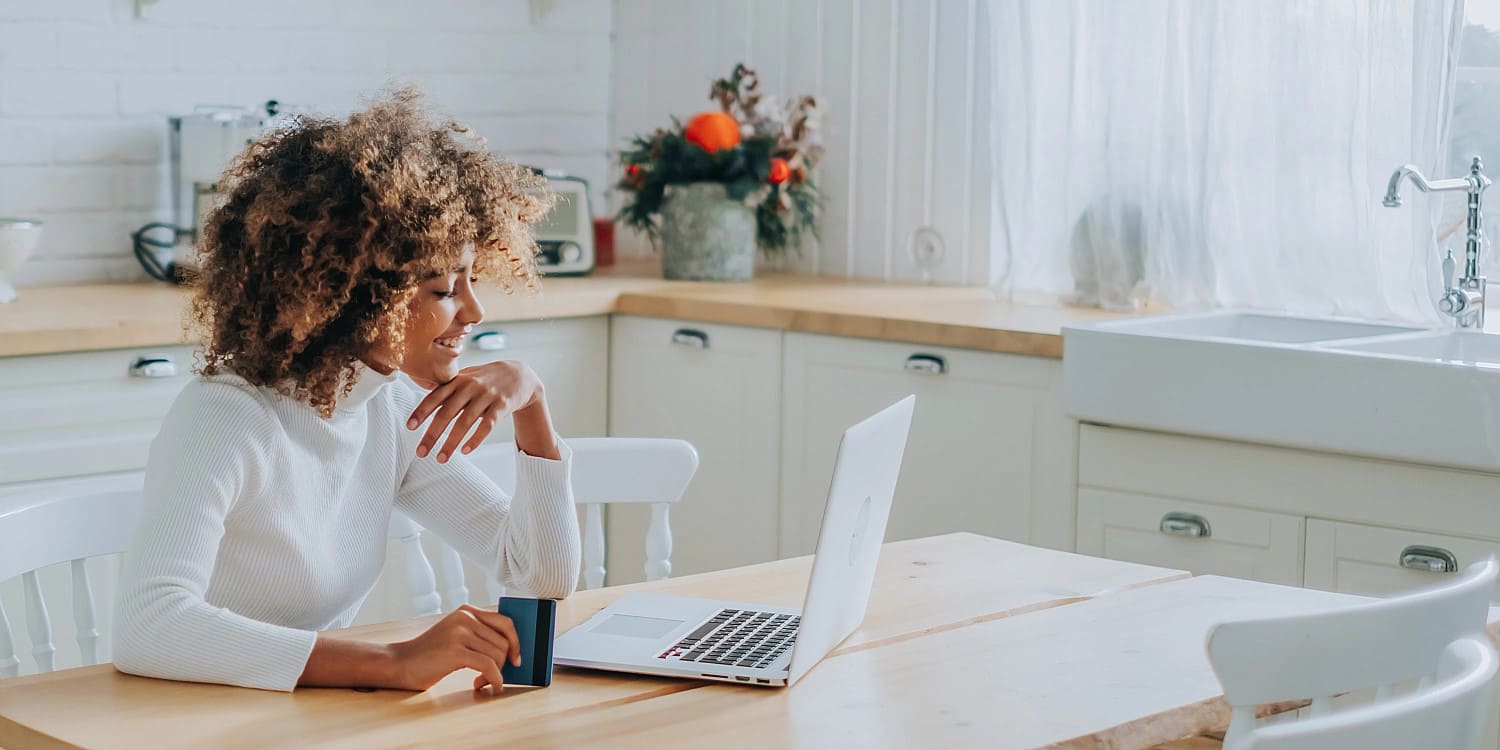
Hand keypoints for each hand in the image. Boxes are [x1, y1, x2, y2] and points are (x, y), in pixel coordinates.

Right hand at [388, 604, 521, 692]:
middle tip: (491, 677)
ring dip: (495, 674)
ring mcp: (459, 633)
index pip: (505, 622)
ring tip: (481, 681)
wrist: (399, 663)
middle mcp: (464, 617)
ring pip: (497, 655)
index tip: (517, 658)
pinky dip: (494, 679)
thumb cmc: (429, 655)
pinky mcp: (454, 650)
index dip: (516, 641)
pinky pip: (488, 666)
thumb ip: (478, 636)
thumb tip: (511, 651)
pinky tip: (486, 686)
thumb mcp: (455, 636)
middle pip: (503, 642)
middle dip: (502, 663)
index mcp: (466, 611)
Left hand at [407, 360, 544, 461]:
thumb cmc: (485, 379)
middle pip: (447, 413)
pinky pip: (487, 425)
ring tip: (441, 459)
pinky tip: (465, 451)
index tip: (410, 427)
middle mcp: (470, 387)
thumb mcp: (466, 377)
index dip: (422, 411)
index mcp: (458, 381)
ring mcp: (487, 396)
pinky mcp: (502, 406)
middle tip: (421, 452)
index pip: (435, 396)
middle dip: (432, 434)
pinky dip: (475, 439)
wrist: (519, 375)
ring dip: (451, 442)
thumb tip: (421, 399)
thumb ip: (446, 388)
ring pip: (465, 422)